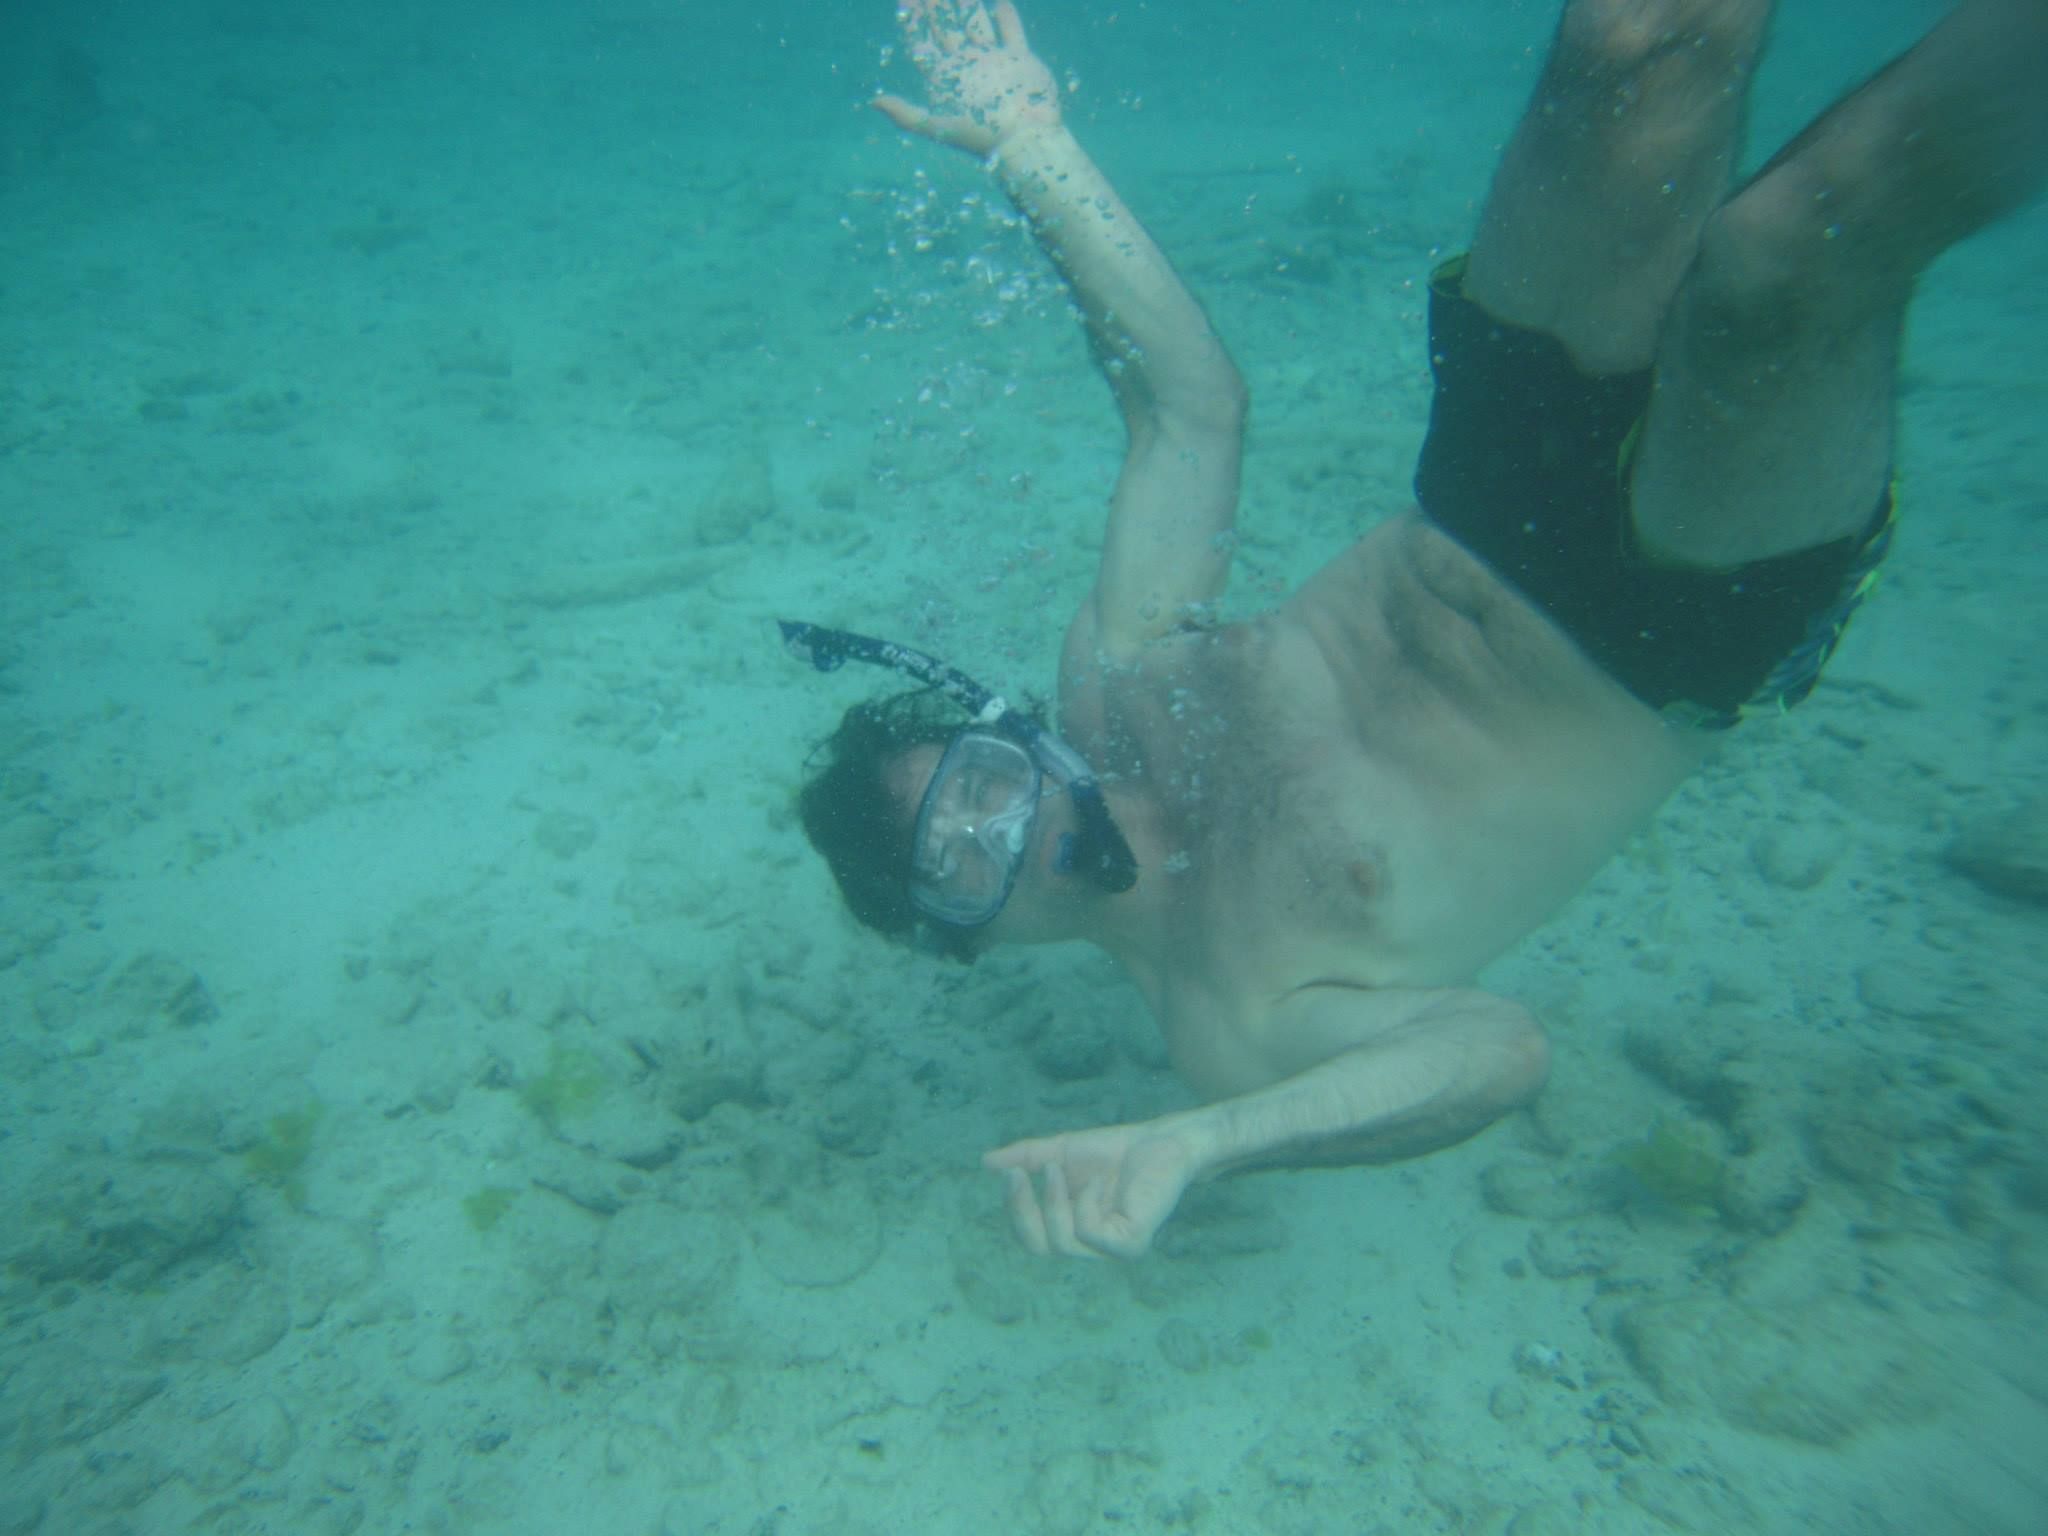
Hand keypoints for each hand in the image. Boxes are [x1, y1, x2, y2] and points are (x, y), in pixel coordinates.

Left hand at [875, 0, 1061, 155]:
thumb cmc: (979, 134)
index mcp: (946, 77)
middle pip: (947, 27)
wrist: (1024, 139)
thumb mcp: (935, 126)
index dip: (912, 21)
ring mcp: (994, 61)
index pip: (923, 42)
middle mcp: (967, 66)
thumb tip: (873, 102)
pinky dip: (1006, 15)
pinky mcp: (1020, 59)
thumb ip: (905, 114)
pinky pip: (1011, 31)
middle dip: (935, 5)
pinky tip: (999, 0)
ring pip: (976, 23)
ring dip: (967, 3)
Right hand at [984, 1114, 1204, 1259]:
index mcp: (1072, 1230)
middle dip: (1023, 1212)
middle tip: (1019, 1175)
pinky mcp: (1131, 1245)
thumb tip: (985, 1162)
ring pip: (1062, 1243)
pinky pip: (1091, 1234)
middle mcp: (1090, 1247)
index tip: (1010, 1175)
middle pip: (1039, 1247)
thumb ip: (1027, 1159)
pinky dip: (1085, 1204)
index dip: (1015, 1211)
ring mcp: (1111, 1249)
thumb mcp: (1060, 1153)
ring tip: (1058, 1168)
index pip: (1031, 1238)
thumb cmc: (1113, 1151)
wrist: (1158, 1140)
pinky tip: (1098, 1182)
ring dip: (1054, 1201)